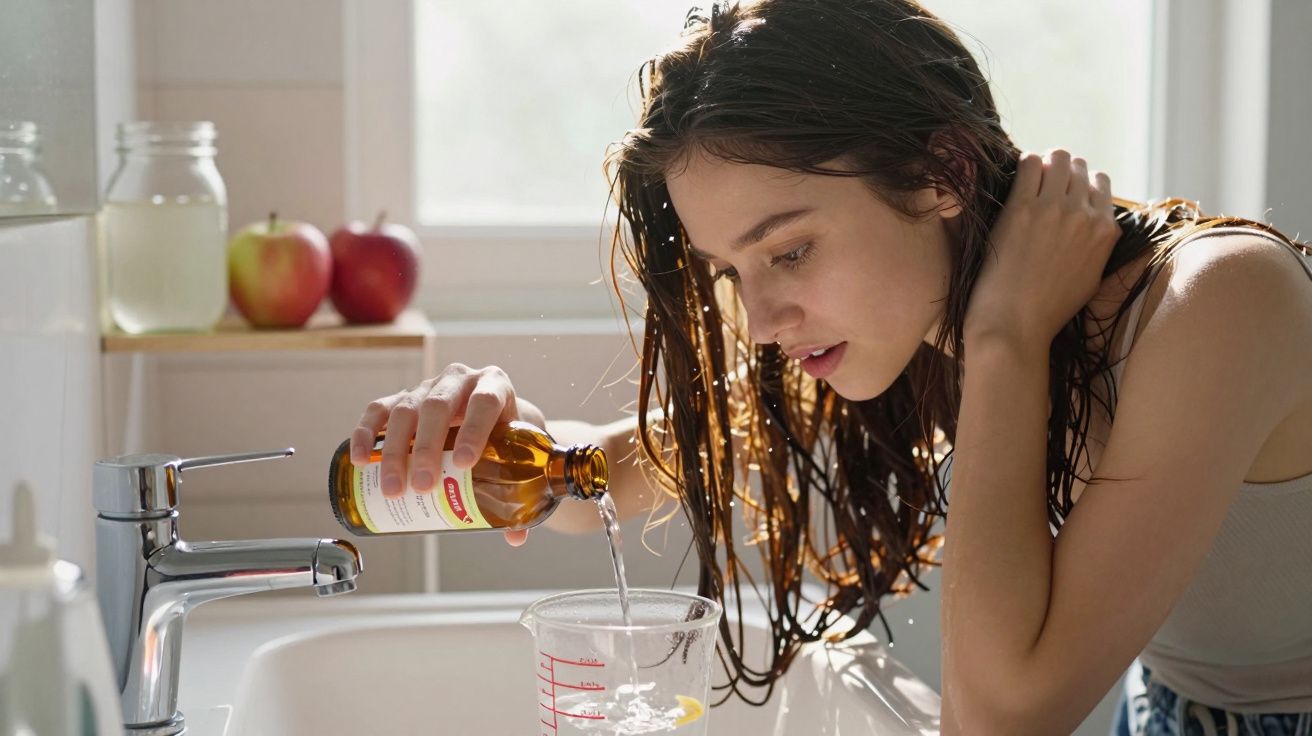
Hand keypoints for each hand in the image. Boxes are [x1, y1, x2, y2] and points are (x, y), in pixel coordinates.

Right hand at [350, 363, 541, 546]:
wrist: (492, 411)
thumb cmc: (507, 435)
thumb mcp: (518, 453)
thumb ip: (519, 491)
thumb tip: (515, 537)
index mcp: (495, 386)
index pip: (484, 402)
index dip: (473, 431)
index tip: (463, 464)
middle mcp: (459, 378)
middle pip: (438, 406)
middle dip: (427, 448)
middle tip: (422, 487)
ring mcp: (428, 385)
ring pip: (405, 410)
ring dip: (395, 451)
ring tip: (393, 490)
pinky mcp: (401, 396)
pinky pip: (378, 410)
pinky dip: (365, 434)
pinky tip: (359, 461)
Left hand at [964, 149, 1119, 347]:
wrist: (1014, 325)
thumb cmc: (1047, 309)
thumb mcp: (1091, 278)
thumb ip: (1098, 246)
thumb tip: (1097, 227)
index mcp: (1106, 231)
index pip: (1100, 183)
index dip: (1078, 183)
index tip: (1060, 190)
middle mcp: (1086, 215)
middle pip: (1079, 166)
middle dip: (1060, 170)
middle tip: (1040, 181)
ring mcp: (1055, 209)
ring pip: (1058, 158)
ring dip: (1043, 162)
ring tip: (1028, 175)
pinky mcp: (1022, 209)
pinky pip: (1029, 163)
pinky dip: (1024, 163)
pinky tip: (1014, 176)